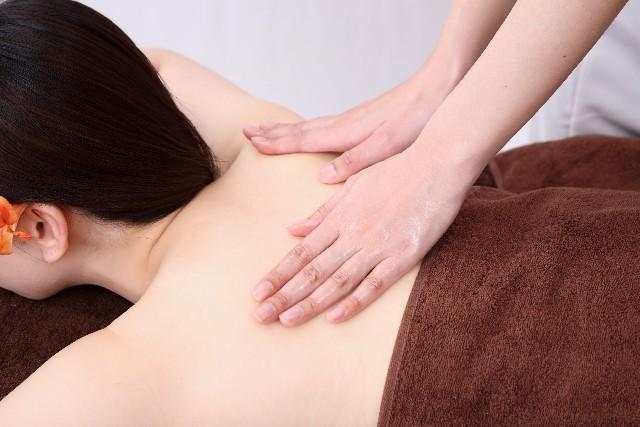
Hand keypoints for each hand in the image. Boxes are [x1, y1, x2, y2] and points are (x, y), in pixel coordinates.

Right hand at [243, 73, 451, 183]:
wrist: (439, 87)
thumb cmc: (417, 119)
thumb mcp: (388, 146)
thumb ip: (356, 162)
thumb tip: (323, 177)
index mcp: (346, 133)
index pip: (302, 140)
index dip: (276, 143)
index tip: (250, 142)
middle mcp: (344, 124)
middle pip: (300, 129)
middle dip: (272, 133)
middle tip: (246, 131)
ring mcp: (353, 119)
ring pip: (310, 125)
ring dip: (286, 128)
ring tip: (267, 128)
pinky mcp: (364, 119)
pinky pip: (325, 124)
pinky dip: (307, 128)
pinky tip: (311, 131)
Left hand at [251, 146, 467, 325]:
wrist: (436, 164)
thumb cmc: (395, 170)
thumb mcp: (353, 184)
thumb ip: (323, 210)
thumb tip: (292, 228)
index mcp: (339, 217)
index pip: (301, 252)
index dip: (277, 274)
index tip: (257, 292)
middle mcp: (352, 234)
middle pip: (312, 270)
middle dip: (283, 295)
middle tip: (260, 315)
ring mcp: (377, 246)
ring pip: (337, 281)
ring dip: (309, 302)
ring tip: (286, 320)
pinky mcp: (403, 257)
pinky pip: (374, 284)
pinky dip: (353, 302)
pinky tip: (334, 318)